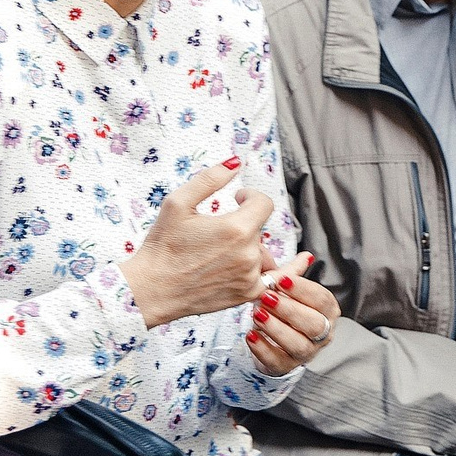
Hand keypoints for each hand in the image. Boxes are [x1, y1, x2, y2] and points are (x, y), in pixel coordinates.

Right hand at [120, 158, 273, 327]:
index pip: (263, 203)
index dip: (250, 197)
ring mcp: (250, 277)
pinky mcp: (246, 294)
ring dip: (249, 247)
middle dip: (243, 224)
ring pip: (261, 252)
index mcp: (236, 228)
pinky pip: (274, 280)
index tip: (236, 198)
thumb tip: (236, 161)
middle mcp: (248, 254)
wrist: (151, 290)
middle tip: (213, 232)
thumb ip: (210, 178)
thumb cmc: (162, 245)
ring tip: (220, 252)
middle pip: (259, 229)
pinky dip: (284, 270)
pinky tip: (304, 261)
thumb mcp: (178, 203)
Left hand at [244, 252, 338, 373]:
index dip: (302, 289)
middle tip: (266, 297)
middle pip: (313, 324)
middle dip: (289, 310)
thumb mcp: (288, 291)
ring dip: (276, 329)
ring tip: (257, 314)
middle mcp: (322, 334)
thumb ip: (294, 274)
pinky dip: (263, 349)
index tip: (281, 280)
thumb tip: (306, 256)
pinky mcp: (287, 367)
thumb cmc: (285, 310)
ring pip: (298, 345)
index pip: (321, 299)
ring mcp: (306, 353)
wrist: (274, 340)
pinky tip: (250, 335)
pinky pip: (277, 362)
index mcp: (327, 311)